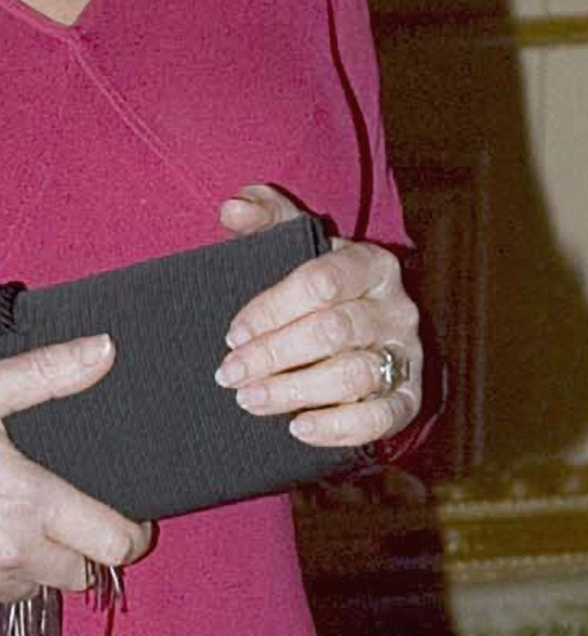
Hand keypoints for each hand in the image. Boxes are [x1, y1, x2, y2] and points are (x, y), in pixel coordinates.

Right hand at [0, 330, 149, 618]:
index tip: (124, 520)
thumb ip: (46, 374)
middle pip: (82, 575)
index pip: (114, 545)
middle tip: (52, 513)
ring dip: (32, 563)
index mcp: (27, 503)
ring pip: (35, 588)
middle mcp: (9, 555)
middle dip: (78, 548)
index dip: (130, 534)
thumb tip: (103, 351)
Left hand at [214, 183, 422, 449]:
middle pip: (334, 331)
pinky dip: (338, 427)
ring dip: (295, 391)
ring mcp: (405, 355)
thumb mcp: (293, 244)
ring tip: (249, 400)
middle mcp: (396, 308)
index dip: (272, 309)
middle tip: (228, 373)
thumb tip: (233, 206)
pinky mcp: (407, 398)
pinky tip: (298, 428)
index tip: (232, 332)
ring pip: (354, 374)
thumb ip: (265, 218)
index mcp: (369, 264)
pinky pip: (381, 418)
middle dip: (274, 354)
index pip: (322, 281)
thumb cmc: (315, 285)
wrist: (355, 336)